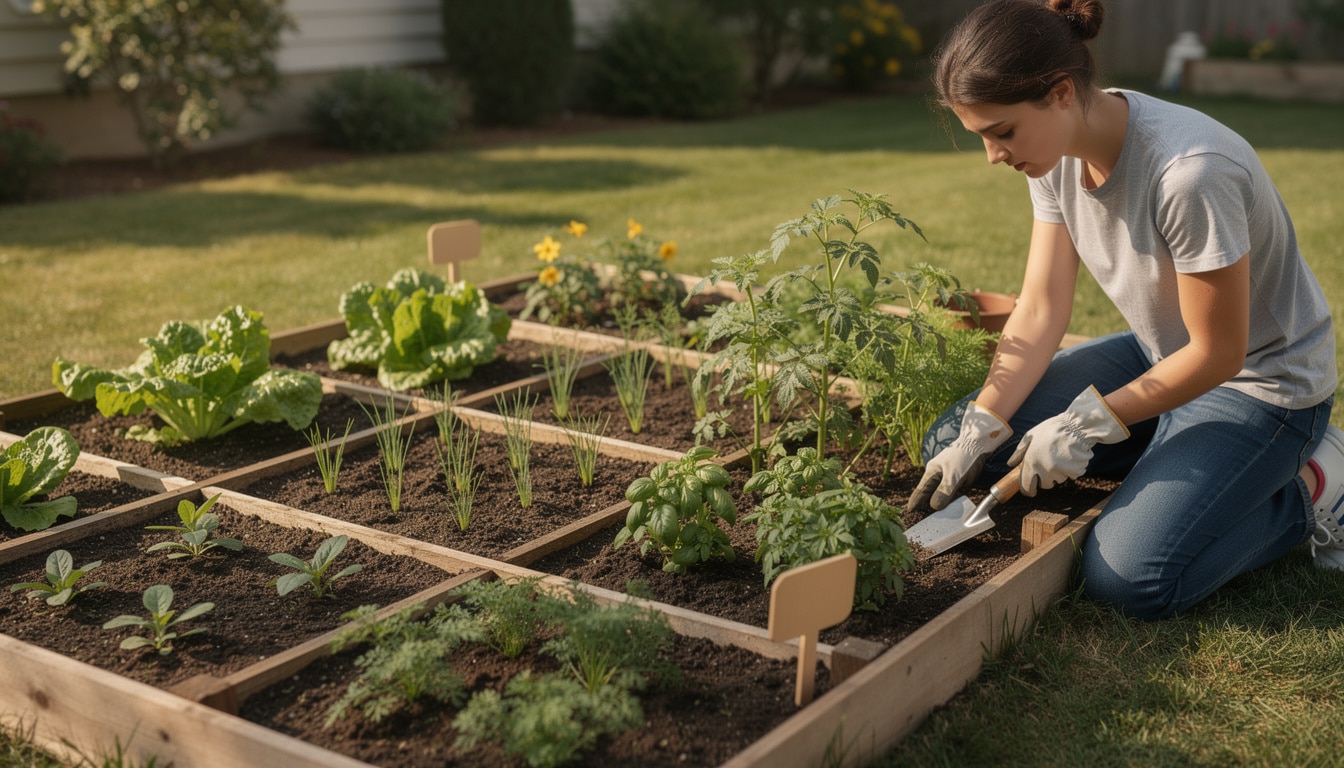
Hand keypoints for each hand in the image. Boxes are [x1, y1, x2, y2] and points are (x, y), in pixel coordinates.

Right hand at [909, 402, 1011, 510]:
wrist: (979, 444)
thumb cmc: (964, 457)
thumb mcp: (953, 476)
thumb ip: (943, 491)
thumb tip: (934, 507)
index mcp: (932, 472)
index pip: (921, 490)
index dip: (916, 500)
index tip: (910, 510)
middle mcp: (938, 474)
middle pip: (930, 493)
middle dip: (925, 504)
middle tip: (920, 516)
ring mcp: (948, 476)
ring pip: (941, 493)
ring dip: (940, 503)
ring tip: (935, 515)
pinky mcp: (958, 478)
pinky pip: (952, 492)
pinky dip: (951, 499)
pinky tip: (952, 506)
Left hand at [1008, 385, 1128, 494]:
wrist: (1075, 427)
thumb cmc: (1051, 430)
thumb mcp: (1030, 436)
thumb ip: (1019, 452)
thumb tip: (1011, 464)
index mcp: (1031, 462)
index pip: (1026, 486)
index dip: (1028, 490)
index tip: (1030, 491)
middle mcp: (1044, 470)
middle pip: (1044, 485)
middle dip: (1044, 478)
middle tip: (1048, 464)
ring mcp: (1060, 472)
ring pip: (1057, 480)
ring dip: (1057, 473)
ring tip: (1059, 456)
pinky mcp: (1074, 472)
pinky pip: (1070, 475)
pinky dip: (1070, 469)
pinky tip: (1069, 456)